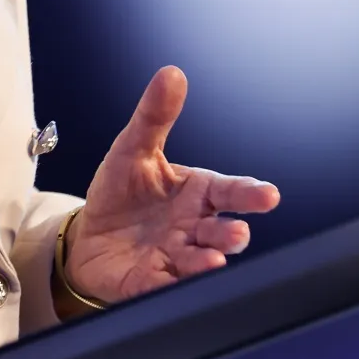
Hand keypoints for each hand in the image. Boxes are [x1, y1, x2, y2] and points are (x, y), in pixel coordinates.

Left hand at [60, 66, 278, 306]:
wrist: (89, 235)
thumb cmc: (122, 192)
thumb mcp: (133, 148)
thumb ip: (154, 116)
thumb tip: (171, 73)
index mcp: (196, 193)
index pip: (228, 190)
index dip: (249, 193)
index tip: (268, 195)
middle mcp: (192, 227)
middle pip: (221, 231)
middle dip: (231, 233)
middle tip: (238, 232)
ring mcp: (174, 257)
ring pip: (199, 261)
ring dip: (208, 261)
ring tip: (215, 257)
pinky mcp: (149, 281)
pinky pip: (161, 284)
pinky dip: (168, 283)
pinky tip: (171, 278)